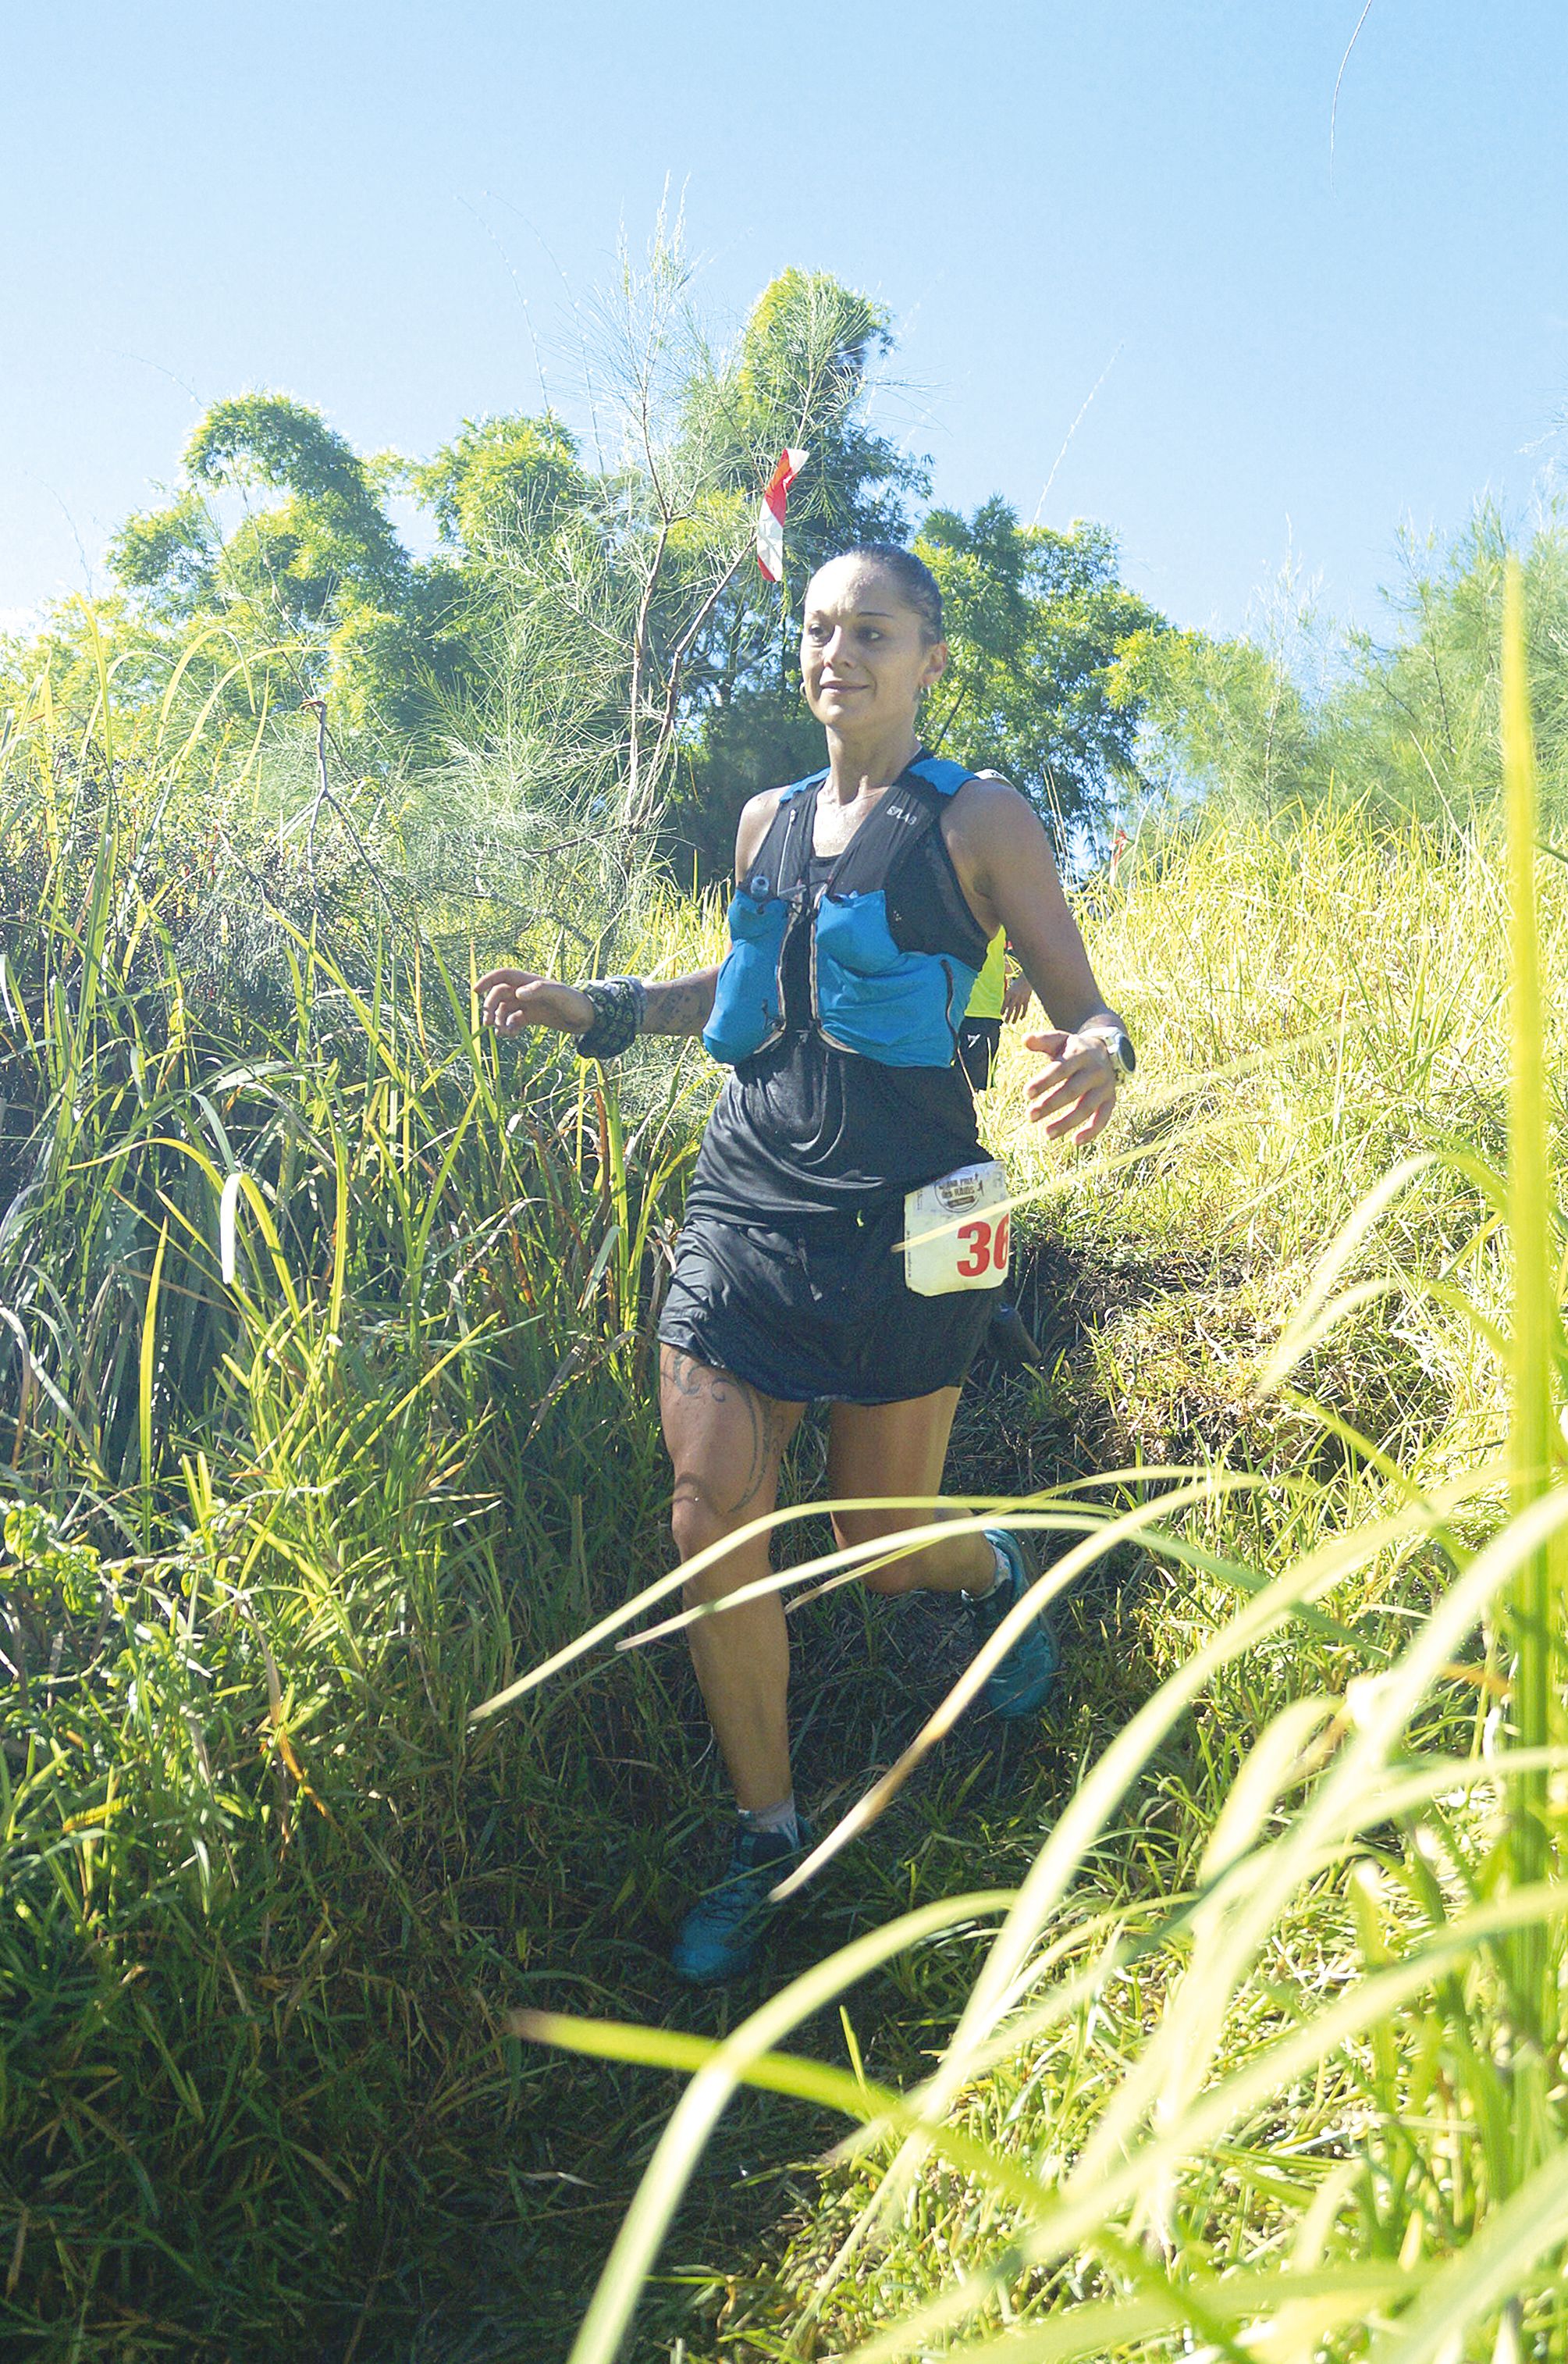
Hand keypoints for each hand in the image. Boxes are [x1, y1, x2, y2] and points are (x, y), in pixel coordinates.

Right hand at [476, 967, 594, 1037]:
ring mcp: (527, 1005)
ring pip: (504, 1010)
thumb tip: (518, 992)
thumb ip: (539, 991)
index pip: (503, 975)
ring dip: (499, 1021)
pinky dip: (508, 1028)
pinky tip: (511, 1035)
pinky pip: (513, 1021)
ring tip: (503, 1034)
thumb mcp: (558, 995)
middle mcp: (525, 992)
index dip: (488, 980)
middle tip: (487, 1023)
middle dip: (490, 1007)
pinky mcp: (531, 1017)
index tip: (475, 991)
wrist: (587, 1017)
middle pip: (499, 995)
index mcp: (529, 982)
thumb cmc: (574, 1002)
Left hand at [1001, 969, 1034, 1023]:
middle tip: (1006, 1022)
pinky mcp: (1026, 1000)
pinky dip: (1023, 1014)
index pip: (1005, 1004)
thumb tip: (1007, 1007)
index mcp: (1009, 993)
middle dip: (1008, 1016)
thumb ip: (1007, 997)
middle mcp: (1015, 997)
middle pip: (1011, 1009)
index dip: (1003, 1010)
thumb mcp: (1010, 988)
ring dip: (1015, 1017)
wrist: (1026, 979)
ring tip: (1012, 1023)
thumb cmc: (1016, 983)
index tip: (1001, 1014)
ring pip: (1018, 1010)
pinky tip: (1021, 1019)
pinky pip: (1024, 1009)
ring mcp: (1021, 999)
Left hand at [1022, 1028, 1116, 1144]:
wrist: (1106, 1050)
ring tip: (1047, 1134)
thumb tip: (1025, 1040)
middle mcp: (1095, 1070)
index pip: (1061, 1069)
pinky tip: (1075, 1142)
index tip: (1027, 1094)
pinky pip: (1103, 1118)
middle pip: (1073, 1090)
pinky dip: (1091, 1131)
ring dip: (1067, 1122)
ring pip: (1087, 1107)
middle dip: (1051, 1104)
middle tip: (1030, 1116)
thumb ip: (1043, 1040)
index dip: (1044, 1081)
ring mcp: (1105, 1086)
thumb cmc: (1074, 1048)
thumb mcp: (1061, 1039)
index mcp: (1080, 1054)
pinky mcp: (1110, 1100)